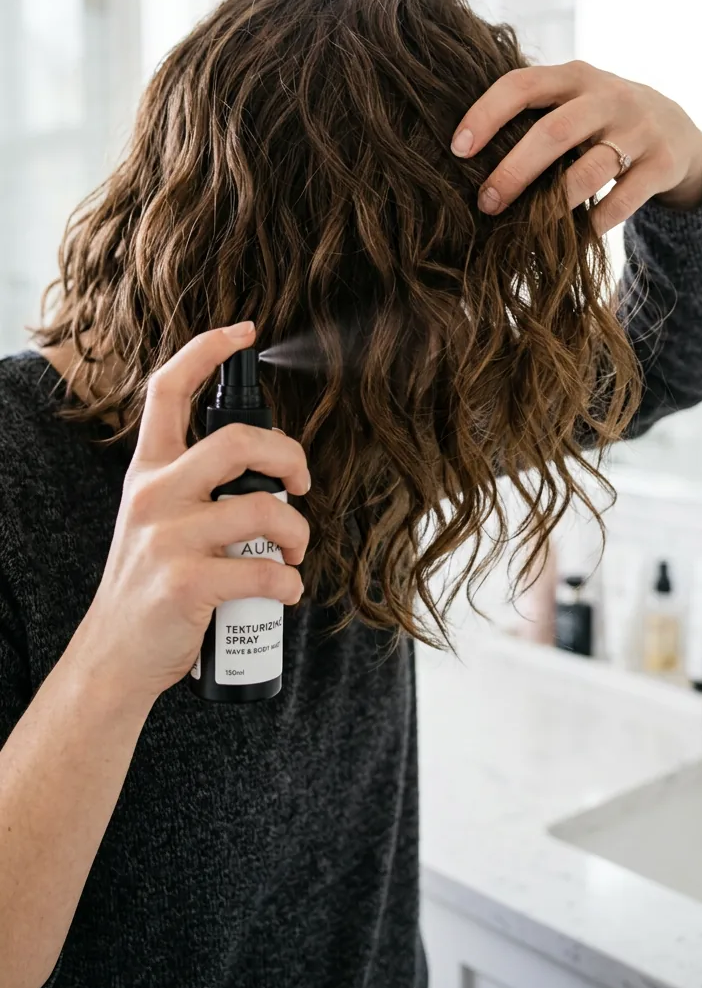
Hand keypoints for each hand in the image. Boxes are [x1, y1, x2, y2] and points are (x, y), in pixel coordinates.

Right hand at [69, 323, 310, 704]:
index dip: (207, 351)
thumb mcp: (154, 520)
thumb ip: (191, 485)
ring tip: (295, 552)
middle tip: (301, 482)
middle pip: (235, 440)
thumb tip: (264, 463)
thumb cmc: (150, 586)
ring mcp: (167, 539)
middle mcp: (153, 496)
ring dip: (298, 532)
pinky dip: (290, 582)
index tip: (243, 330)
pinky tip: (285, 589)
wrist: (114, 658)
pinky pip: (263, 570)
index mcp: (147, 473)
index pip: (169, 390)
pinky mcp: (186, 584)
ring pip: (260, 508)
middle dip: (287, 454)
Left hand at [451, 61, 701, 233]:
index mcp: (574, 76)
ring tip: (529, 227)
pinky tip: (576, 237)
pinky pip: (624, 199)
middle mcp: (608, 96)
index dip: (486, 114)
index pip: (522, 85)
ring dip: (554, 204)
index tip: (457, 149)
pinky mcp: (662, 163)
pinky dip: (596, 222)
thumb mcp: (571, 100)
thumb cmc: (599, 120)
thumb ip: (532, 114)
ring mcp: (640, 129)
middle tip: (486, 202)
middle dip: (514, 171)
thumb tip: (463, 155)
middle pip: (554, 132)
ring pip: (591, 169)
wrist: (676, 127)